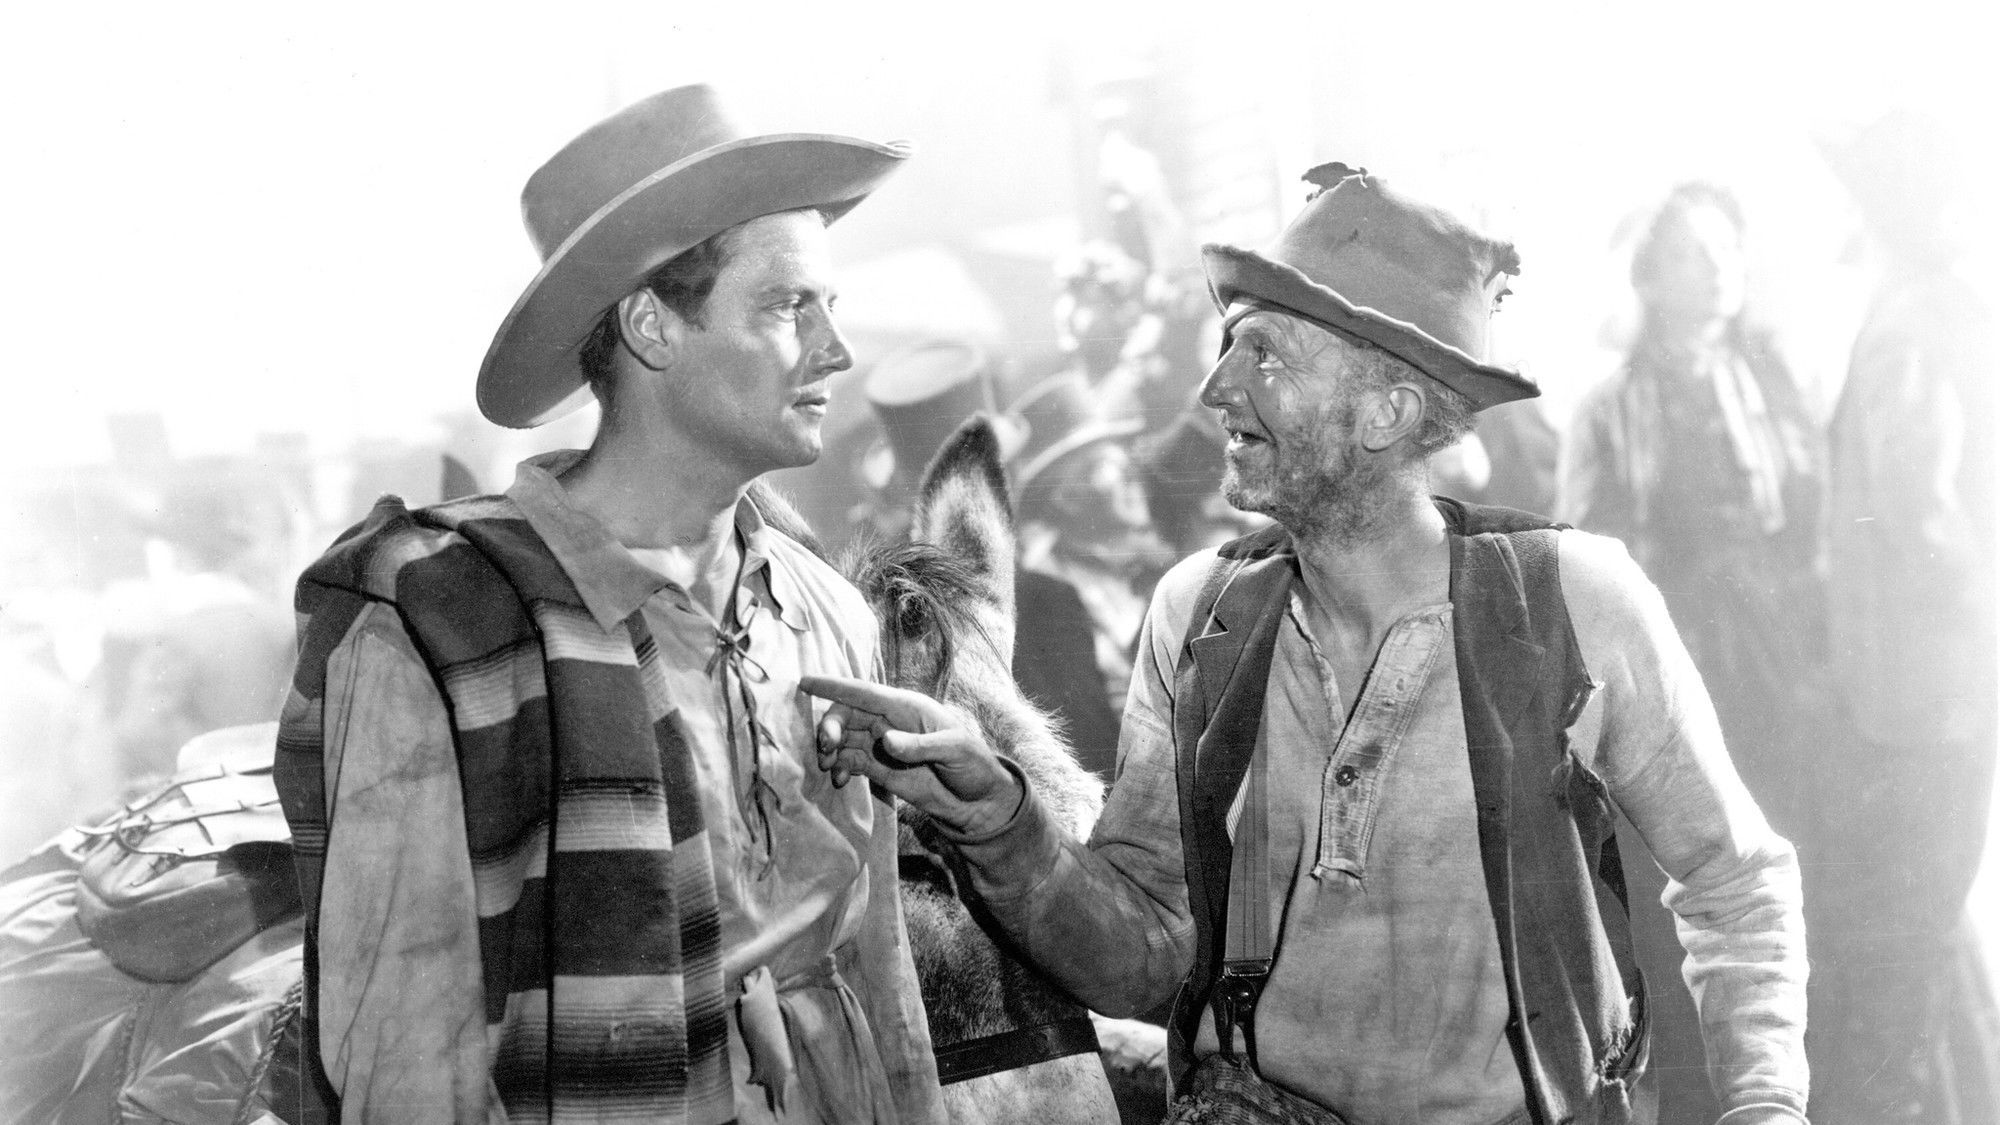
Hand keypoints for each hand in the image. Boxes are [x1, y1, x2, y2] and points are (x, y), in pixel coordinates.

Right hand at [799, 674, 1022, 838]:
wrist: (979, 802)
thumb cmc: (974, 766)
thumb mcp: (955, 751)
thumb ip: (919, 745)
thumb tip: (885, 739)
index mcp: (907, 708)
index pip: (865, 692)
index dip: (834, 687)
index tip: (805, 683)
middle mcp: (890, 723)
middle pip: (848, 715)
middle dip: (831, 726)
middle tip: (826, 747)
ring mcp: (884, 747)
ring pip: (845, 739)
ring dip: (831, 750)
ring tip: (829, 766)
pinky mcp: (881, 769)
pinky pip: (851, 763)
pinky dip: (840, 769)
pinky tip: (840, 781)